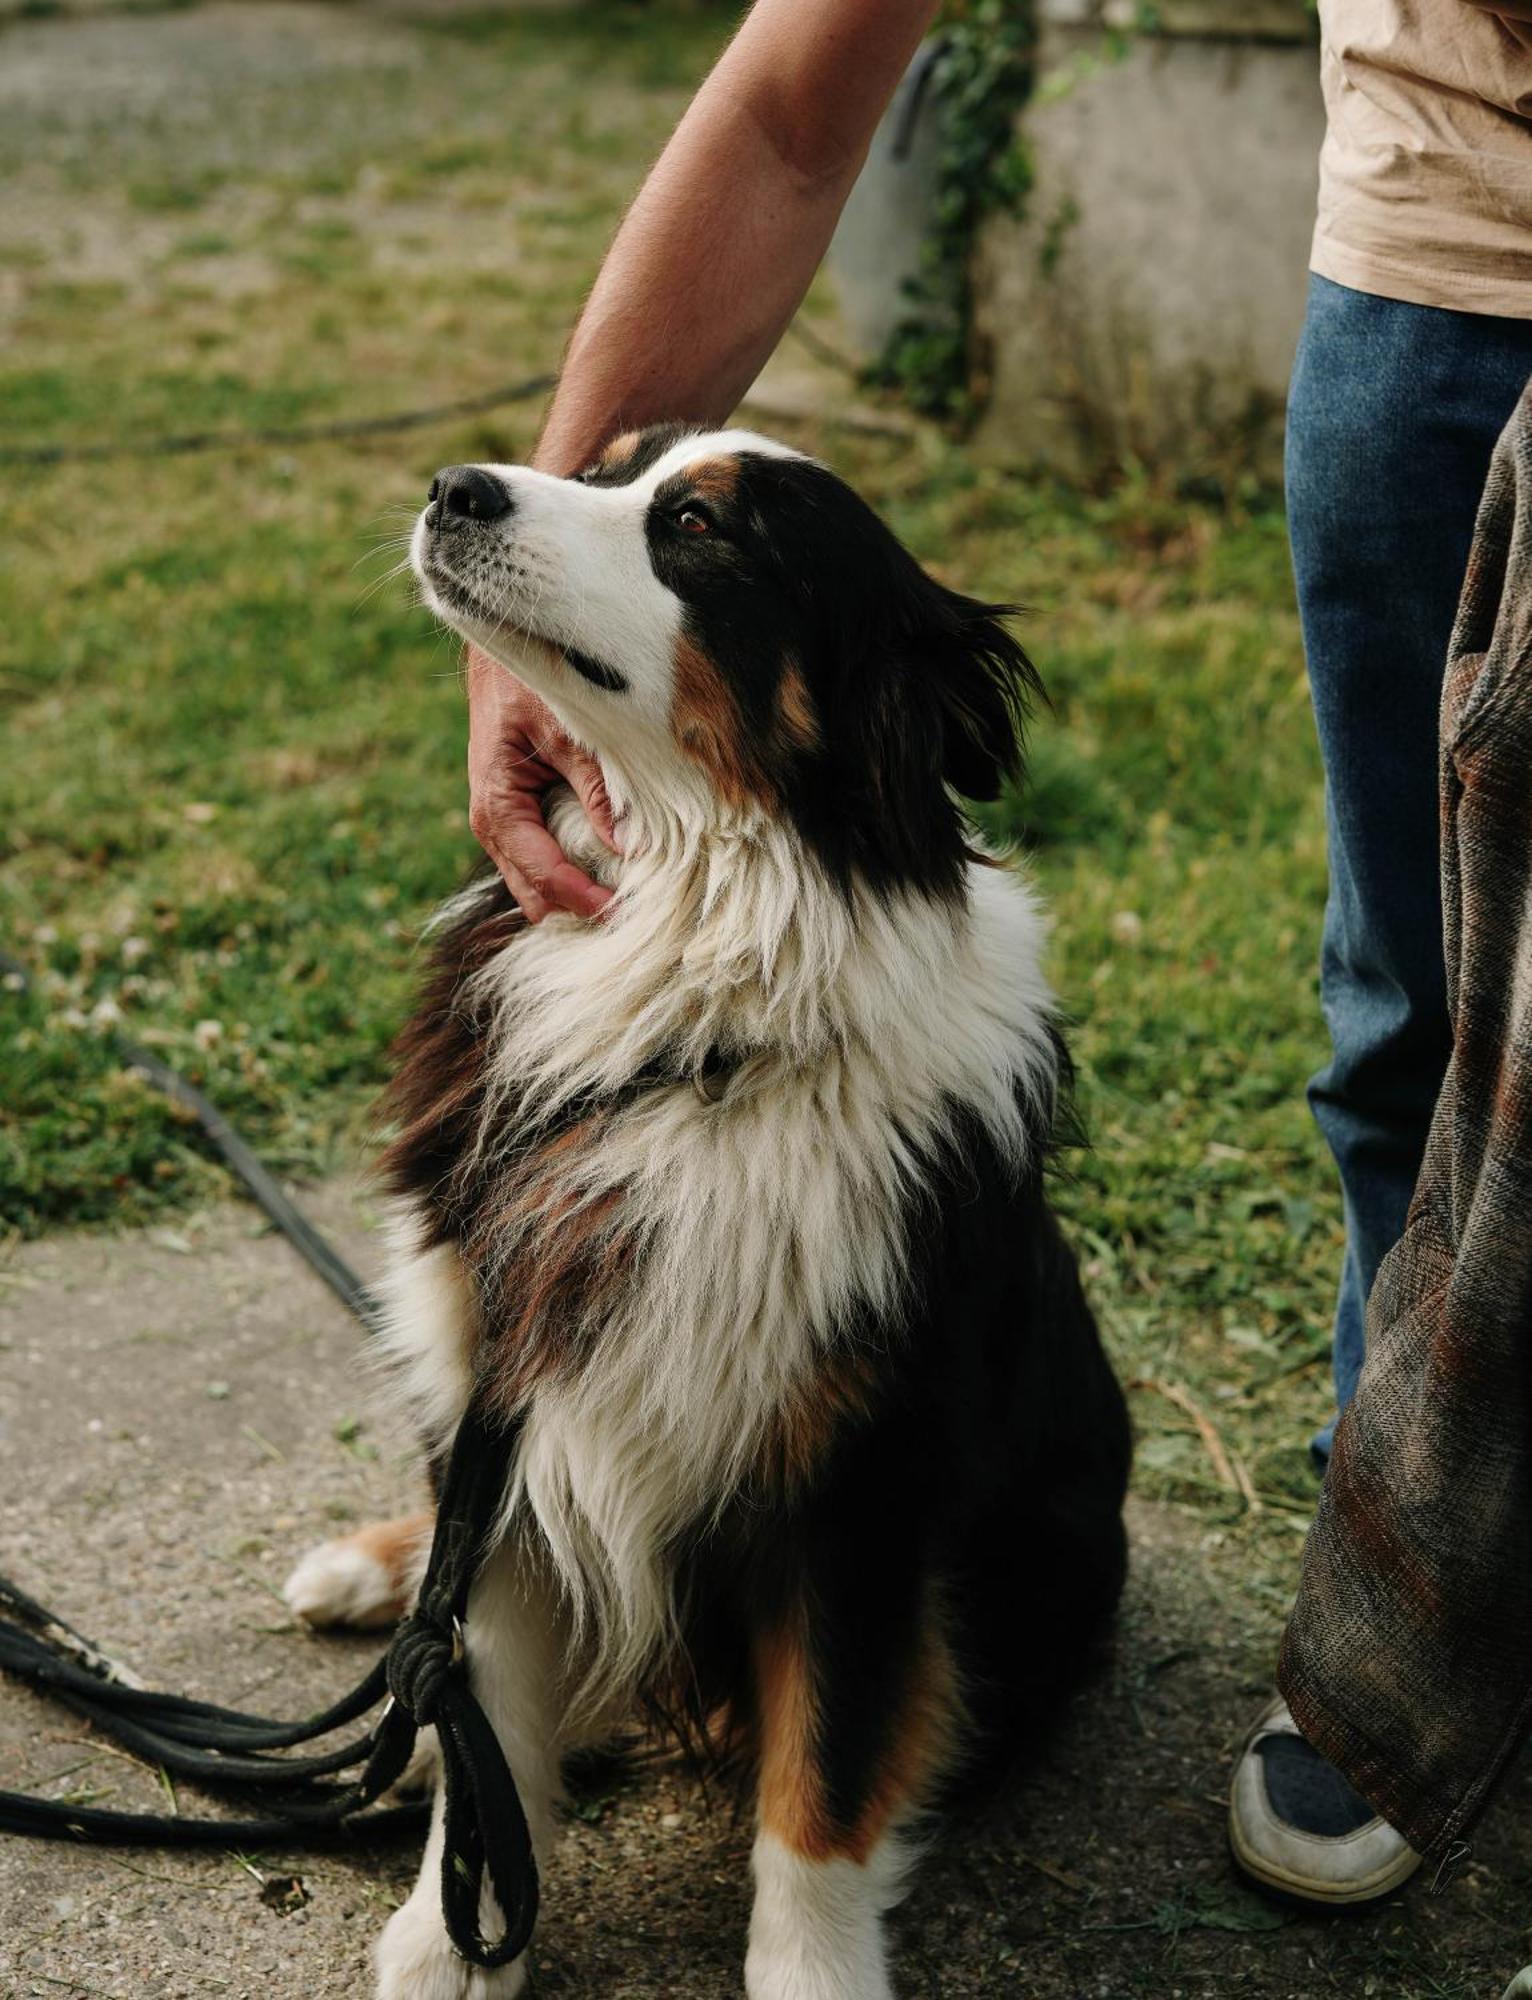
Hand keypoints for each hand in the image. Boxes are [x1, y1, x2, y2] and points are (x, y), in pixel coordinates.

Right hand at [465, 646, 617, 921]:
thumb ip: (597, 789)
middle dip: (578, 911)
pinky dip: (570, 875)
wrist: (503, 644)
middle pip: (534, 895)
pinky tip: (607, 876)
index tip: (628, 914)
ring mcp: (501, 823)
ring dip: (574, 897)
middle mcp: (491, 823)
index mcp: (499, 804)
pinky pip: (540, 862)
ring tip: (624, 902)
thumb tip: (629, 849)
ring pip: (534, 886)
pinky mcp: (517, 816)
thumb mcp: (569, 730)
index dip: (586, 901)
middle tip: (632, 918)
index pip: (544, 874)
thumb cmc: (532, 680)